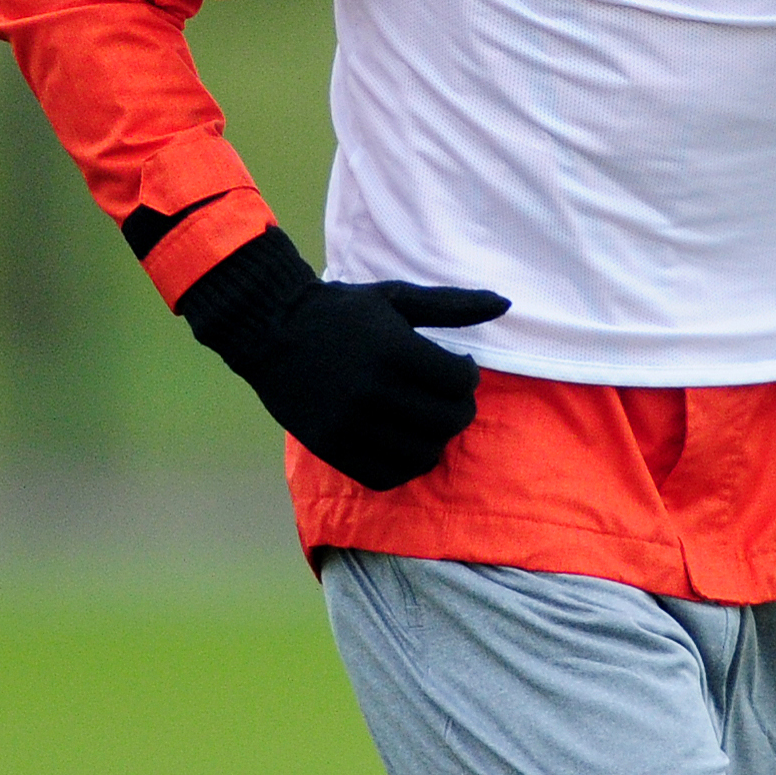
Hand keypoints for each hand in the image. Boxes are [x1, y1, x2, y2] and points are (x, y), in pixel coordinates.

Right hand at [173, 227, 509, 489]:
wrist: (269, 327)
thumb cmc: (341, 309)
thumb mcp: (396, 298)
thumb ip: (452, 305)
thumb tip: (506, 303)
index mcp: (394, 350)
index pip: (460, 382)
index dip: (469, 376)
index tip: (457, 366)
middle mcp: (373, 391)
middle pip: (448, 422)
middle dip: (458, 410)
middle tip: (447, 397)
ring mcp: (350, 424)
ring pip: (422, 454)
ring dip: (435, 440)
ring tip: (424, 419)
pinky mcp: (331, 448)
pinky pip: (386, 476)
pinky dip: (405, 464)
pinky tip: (402, 440)